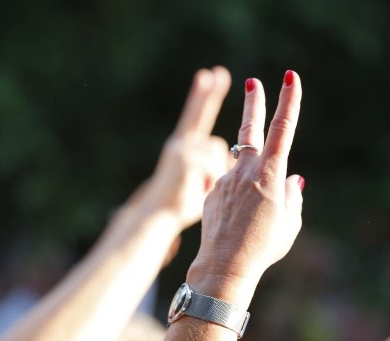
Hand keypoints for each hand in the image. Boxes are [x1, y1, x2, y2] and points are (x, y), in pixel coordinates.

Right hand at [133, 67, 231, 229]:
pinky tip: (195, 191)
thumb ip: (217, 166)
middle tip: (214, 73)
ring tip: (197, 188)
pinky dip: (210, 182)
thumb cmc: (182, 202)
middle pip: (199, 116)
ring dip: (215, 173)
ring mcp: (182, 151)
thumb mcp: (203, 181)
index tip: (212, 75)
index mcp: (186, 146)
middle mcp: (181, 143)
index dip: (205, 96)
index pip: (199, 116)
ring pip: (218, 152)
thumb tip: (232, 158)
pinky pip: (214, 167)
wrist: (157, 217)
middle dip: (206, 94)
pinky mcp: (185, 161)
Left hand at [188, 72, 304, 300]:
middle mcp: (245, 170)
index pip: (283, 128)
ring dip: (249, 177)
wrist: (225, 266)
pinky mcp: (212, 193)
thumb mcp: (289, 223)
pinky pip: (230, 190)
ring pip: (240, 167)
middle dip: (254, 104)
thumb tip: (293, 180)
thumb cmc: (263, 247)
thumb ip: (292, 197)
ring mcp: (225, 180)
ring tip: (253, 207)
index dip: (288, 101)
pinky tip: (238, 225)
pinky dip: (238, 201)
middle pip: (251, 130)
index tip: (289, 77)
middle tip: (253, 83)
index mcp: (269, 174)